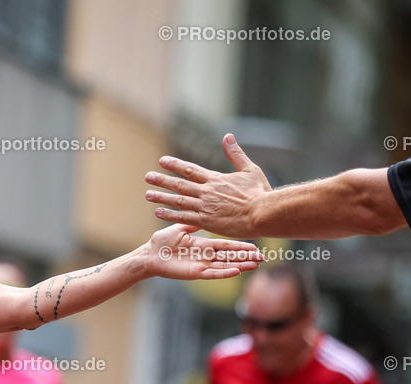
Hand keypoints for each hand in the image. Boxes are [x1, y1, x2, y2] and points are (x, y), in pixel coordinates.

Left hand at [144, 134, 271, 237]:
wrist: (263, 213)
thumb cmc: (260, 193)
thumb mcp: (250, 169)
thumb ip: (236, 154)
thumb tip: (228, 136)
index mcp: (215, 179)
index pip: (190, 169)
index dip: (175, 164)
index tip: (162, 161)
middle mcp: (206, 191)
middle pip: (179, 184)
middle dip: (162, 180)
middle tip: (148, 177)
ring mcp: (204, 207)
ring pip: (178, 200)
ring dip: (161, 197)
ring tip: (147, 194)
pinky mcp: (205, 221)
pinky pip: (183, 217)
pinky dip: (169, 214)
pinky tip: (158, 212)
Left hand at [144, 224, 263, 279]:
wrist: (149, 255)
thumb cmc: (162, 242)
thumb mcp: (180, 229)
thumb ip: (194, 223)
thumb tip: (205, 213)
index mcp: (203, 245)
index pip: (226, 245)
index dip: (240, 246)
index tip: (255, 244)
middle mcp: (205, 256)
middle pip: (230, 257)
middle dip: (246, 257)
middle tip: (263, 257)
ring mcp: (201, 265)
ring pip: (225, 266)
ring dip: (240, 266)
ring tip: (255, 265)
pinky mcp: (195, 273)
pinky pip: (212, 273)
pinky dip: (224, 273)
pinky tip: (236, 271)